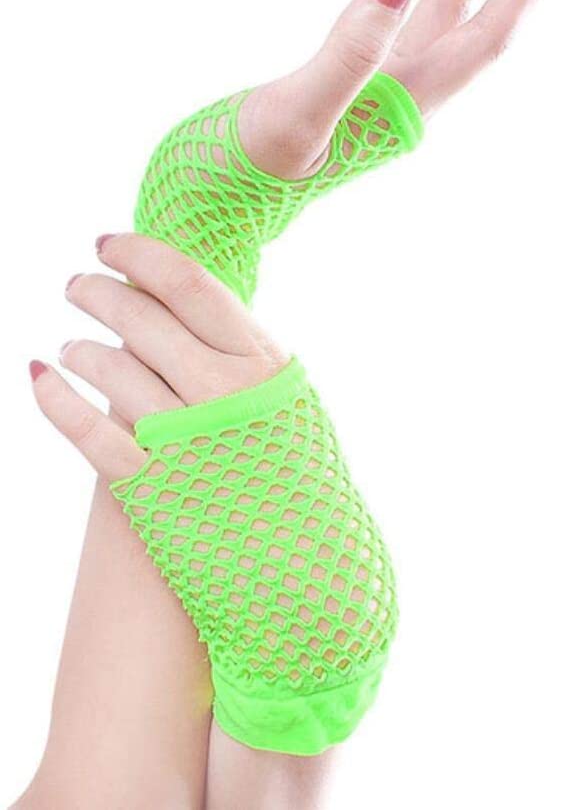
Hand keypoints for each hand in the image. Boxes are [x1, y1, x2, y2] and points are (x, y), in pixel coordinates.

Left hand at [29, 233, 286, 478]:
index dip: (139, 254)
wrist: (307, 567)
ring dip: (79, 348)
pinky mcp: (152, 486)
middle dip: (97, 291)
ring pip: (109, 367)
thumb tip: (191, 305)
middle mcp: (223, 392)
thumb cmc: (297, 478)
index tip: (108, 245)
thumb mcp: (288, 402)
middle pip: (140, 317)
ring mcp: (186, 438)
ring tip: (70, 347)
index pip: (188, 284)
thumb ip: (245, 354)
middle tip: (76, 285)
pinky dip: (55, 398)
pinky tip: (40, 376)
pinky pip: (87, 430)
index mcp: (261, 362)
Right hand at [238, 0, 576, 179]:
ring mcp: (373, 93)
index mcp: (402, 107)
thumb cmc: (248, 174)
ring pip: (430, 15)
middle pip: (462, 14)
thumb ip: (348, 54)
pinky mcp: (345, 89)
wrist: (211, 204)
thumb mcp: (298, 114)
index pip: (483, 38)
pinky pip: (394, 28)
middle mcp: (400, 98)